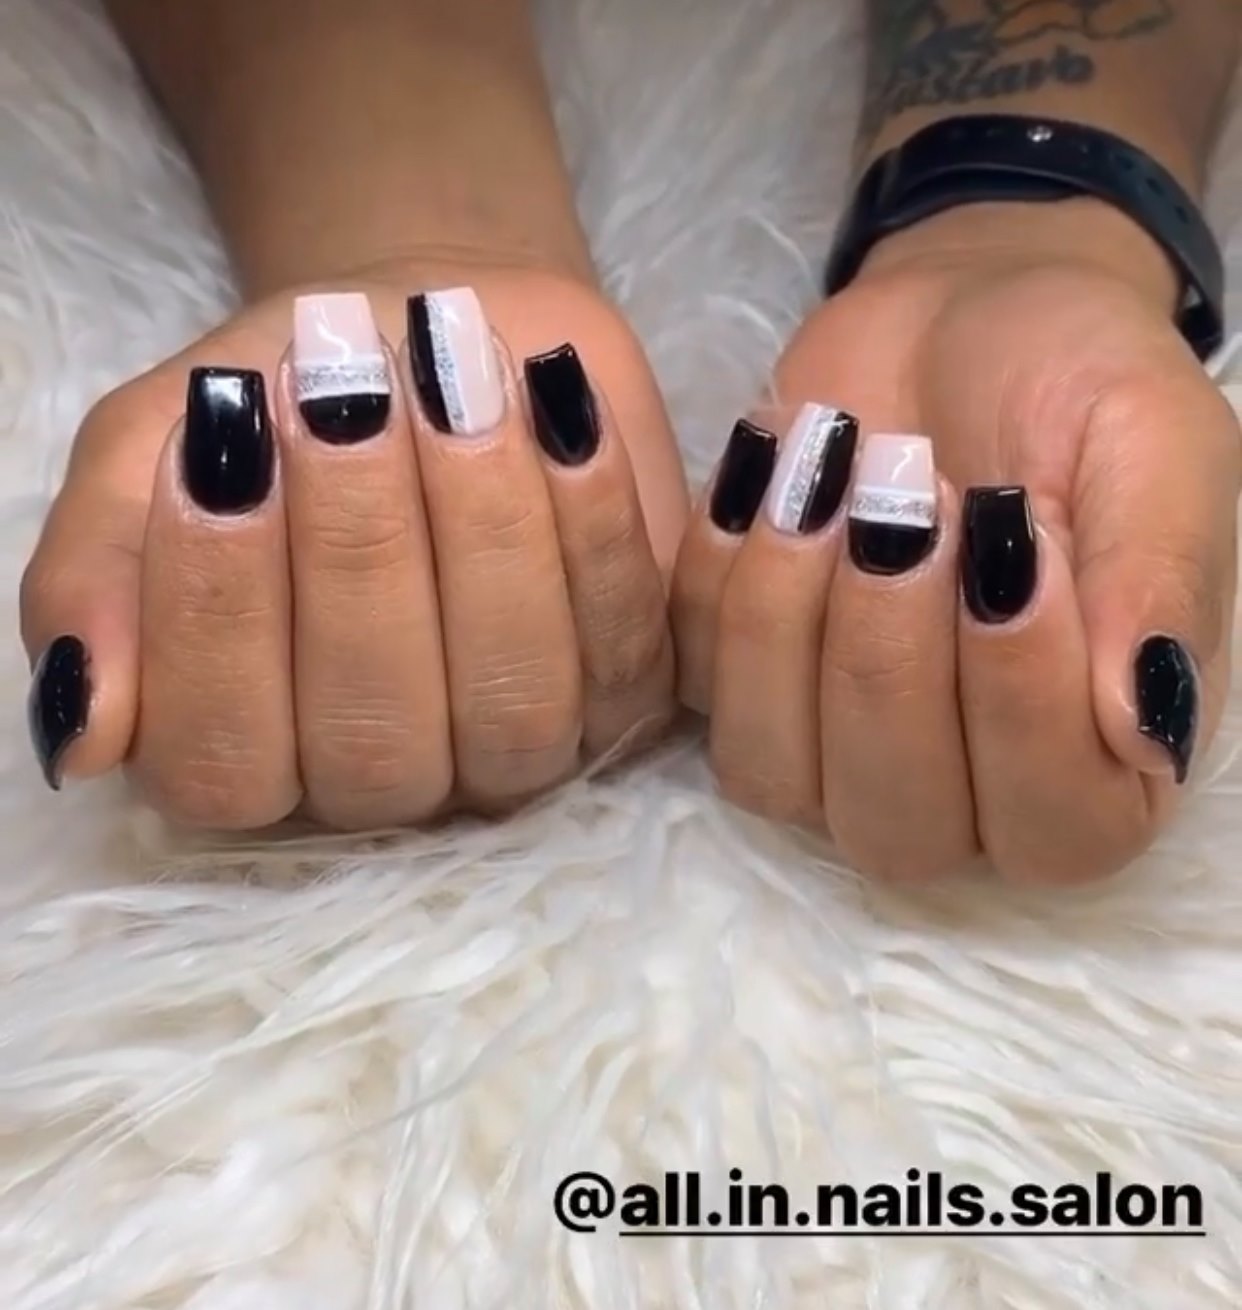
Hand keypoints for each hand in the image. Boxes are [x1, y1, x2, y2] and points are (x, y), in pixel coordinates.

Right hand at [22, 260, 687, 828]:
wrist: (425, 338)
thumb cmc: (275, 403)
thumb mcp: (146, 456)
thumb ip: (95, 582)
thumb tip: (82, 731)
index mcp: (252, 753)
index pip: (224, 761)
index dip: (220, 617)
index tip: (219, 445)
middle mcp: (388, 778)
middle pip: (376, 744)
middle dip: (359, 561)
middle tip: (344, 397)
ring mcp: (518, 746)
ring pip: (513, 704)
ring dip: (484, 536)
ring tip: (448, 383)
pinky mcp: (627, 686)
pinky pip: (626, 642)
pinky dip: (597, 524)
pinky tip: (560, 410)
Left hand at [672, 199, 1239, 883]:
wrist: (961, 318)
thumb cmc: (1076, 383)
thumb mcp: (1155, 442)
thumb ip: (1160, 583)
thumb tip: (1140, 737)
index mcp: (1100, 760)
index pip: (1060, 828)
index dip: (1022, 701)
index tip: (1012, 531)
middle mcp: (961, 790)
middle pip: (900, 826)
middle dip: (888, 656)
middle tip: (911, 498)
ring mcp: (827, 748)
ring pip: (771, 773)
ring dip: (782, 623)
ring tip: (825, 476)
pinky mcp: (733, 678)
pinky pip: (690, 676)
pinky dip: (715, 568)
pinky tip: (769, 466)